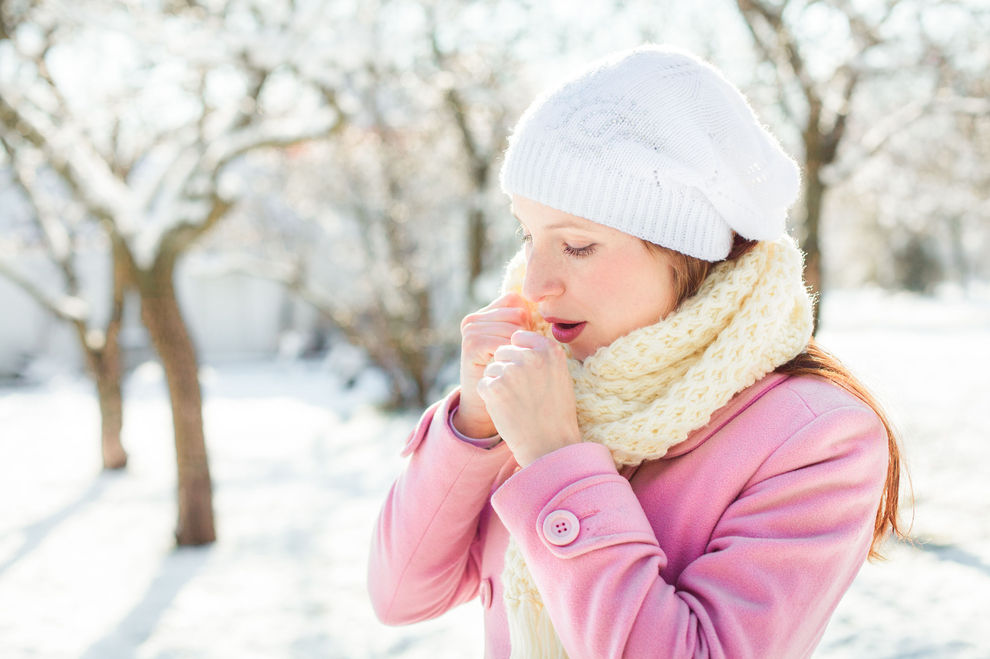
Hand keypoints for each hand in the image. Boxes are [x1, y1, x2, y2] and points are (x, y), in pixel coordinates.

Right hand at [453, 293, 532, 438]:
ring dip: (520, 351)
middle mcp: (473, 320)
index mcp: (484, 315)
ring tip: (511, 367)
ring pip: (513, 329)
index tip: (522, 347)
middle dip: (525, 338)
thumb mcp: (518, 347)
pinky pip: (503, 343)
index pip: (517, 302)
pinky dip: (511, 359)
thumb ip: (525, 324)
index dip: (527, 324)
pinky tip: (506, 371)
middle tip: (517, 361)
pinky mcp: (471, 346)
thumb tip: (546, 302)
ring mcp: (470, 332)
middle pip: (517, 314)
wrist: (493, 410)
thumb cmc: (512, 378)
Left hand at [477, 330, 580, 466]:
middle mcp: (531, 356)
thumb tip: (517, 337)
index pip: (518, 337)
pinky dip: (490, 397)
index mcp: (549, 349)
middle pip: (503, 351)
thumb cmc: (555, 411)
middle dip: (507, 369)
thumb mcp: (559, 374)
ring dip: (498, 383)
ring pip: (491, 368)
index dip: (519, 356)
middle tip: (522, 393)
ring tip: (516, 402)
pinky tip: (506, 409)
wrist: (550, 444)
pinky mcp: (495, 387)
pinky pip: (483, 384)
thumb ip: (541, 353)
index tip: (528, 376)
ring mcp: (512, 370)